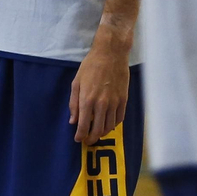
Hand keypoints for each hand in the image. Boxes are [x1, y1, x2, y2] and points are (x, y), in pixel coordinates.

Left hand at [69, 25, 130, 143]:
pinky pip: (119, 119)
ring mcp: (114, 103)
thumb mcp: (76, 82)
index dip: (80, 136)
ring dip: (102, 133)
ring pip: (110, 127)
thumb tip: (73, 121)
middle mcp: (102, 104)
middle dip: (92, 138)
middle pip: (98, 130)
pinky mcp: (124, 100)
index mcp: (87, 100)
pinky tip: (108, 123)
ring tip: (97, 132)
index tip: (78, 139)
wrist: (111, 54)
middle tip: (88, 140)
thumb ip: (74, 103)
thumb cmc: (90, 66)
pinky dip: (113, 125)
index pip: (84, 125)